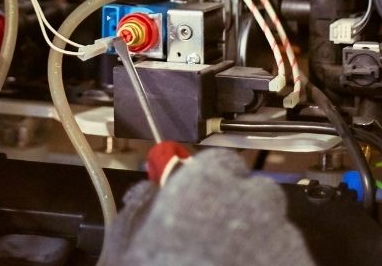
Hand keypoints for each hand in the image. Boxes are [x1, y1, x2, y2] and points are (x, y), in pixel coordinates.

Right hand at [100, 149, 315, 265]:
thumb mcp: (127, 243)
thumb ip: (140, 207)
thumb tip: (149, 190)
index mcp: (207, 183)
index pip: (223, 162)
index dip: (213, 181)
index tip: (201, 199)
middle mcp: (252, 201)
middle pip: (257, 195)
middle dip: (243, 212)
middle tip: (218, 241)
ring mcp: (284, 240)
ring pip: (277, 232)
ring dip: (260, 244)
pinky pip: (290, 263)